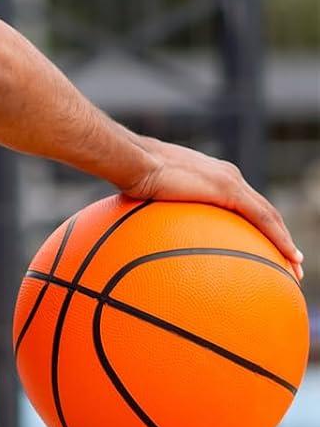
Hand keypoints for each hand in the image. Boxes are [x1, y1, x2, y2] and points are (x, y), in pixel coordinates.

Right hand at [121, 136, 302, 279]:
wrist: (132, 161)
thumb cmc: (133, 176)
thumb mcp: (151, 197)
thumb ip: (160, 213)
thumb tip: (145, 237)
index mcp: (211, 176)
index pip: (244, 204)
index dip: (259, 226)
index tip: (265, 247)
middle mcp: (227, 175)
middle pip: (263, 210)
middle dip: (279, 237)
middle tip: (289, 262)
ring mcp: (230, 180)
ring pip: (270, 215)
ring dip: (286, 242)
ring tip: (295, 265)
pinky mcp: (229, 189)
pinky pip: (264, 219)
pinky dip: (280, 239)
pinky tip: (289, 258)